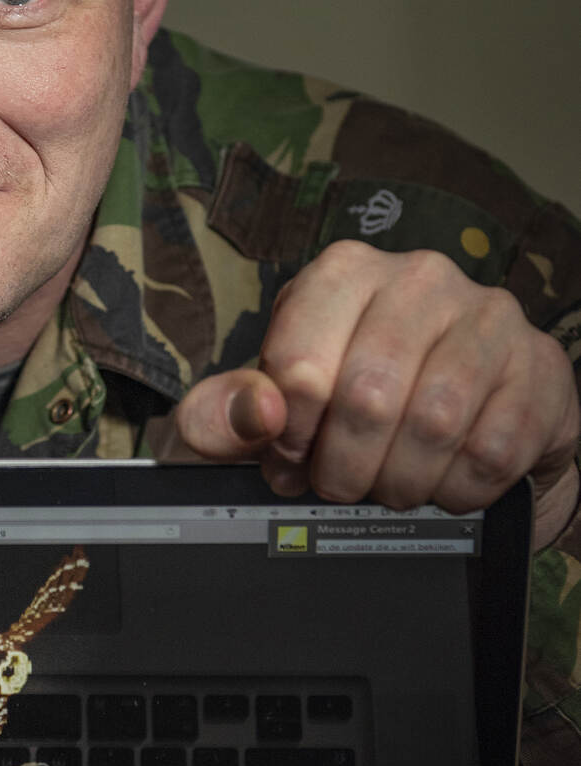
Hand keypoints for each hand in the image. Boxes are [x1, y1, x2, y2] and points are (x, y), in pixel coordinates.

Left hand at [169, 241, 580, 549]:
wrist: (456, 428)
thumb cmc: (344, 410)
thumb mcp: (263, 413)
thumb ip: (223, 414)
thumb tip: (256, 413)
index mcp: (343, 274)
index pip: (300, 362)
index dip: (289, 435)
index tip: (290, 459)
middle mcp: (419, 278)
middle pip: (368, 396)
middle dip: (344, 467)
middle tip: (340, 487)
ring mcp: (489, 316)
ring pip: (435, 424)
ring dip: (402, 481)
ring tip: (389, 487)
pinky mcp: (541, 366)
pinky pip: (494, 451)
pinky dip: (458, 490)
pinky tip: (444, 484)